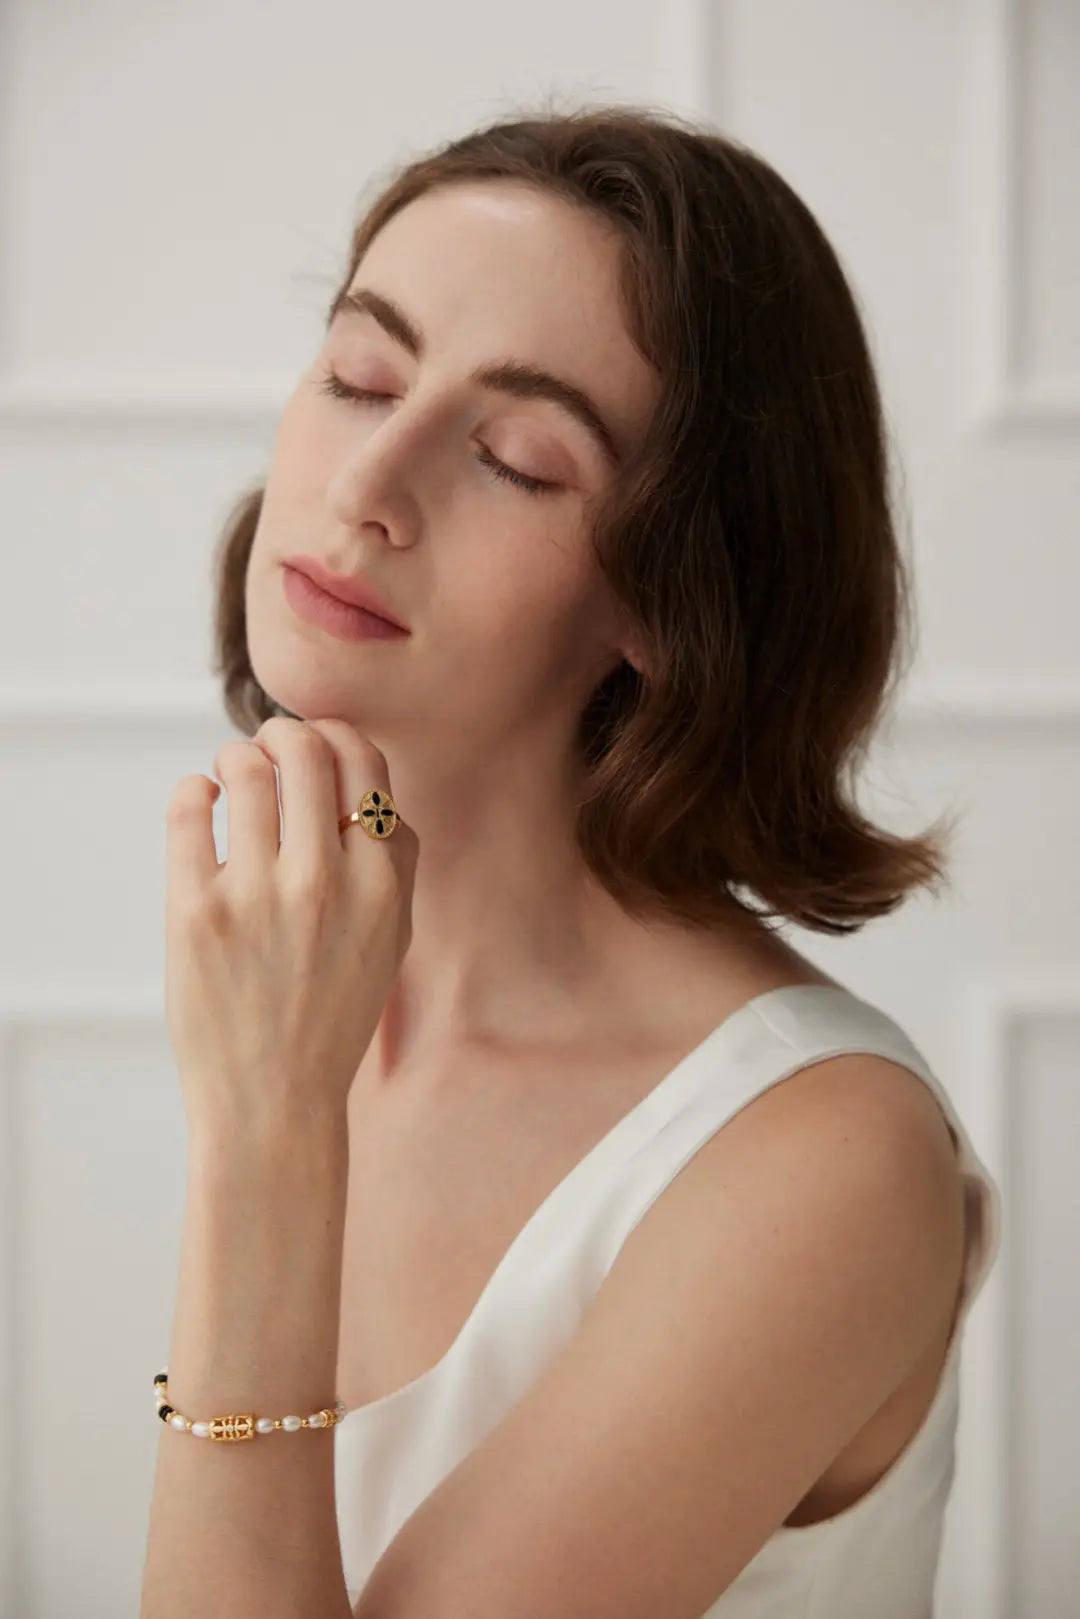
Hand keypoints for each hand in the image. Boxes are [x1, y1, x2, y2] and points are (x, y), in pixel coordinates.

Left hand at [164, 716, 417, 1140]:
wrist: (274, 1099)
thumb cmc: (332, 1016)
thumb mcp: (393, 939)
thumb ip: (395, 862)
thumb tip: (366, 785)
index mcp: (382, 882)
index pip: (363, 761)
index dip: (334, 736)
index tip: (312, 744)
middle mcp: (325, 880)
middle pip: (305, 750)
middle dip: (281, 734)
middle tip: (263, 747)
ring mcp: (258, 894)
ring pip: (245, 769)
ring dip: (234, 756)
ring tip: (227, 774)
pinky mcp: (196, 912)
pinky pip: (188, 810)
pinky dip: (192, 789)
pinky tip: (199, 799)